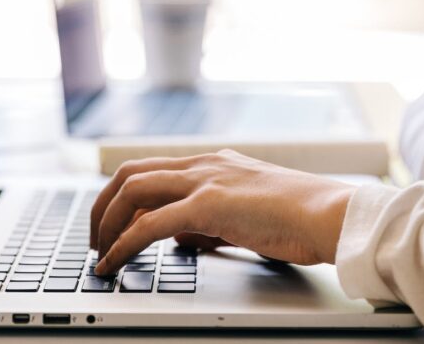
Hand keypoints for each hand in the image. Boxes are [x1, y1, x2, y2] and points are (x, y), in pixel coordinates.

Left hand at [89, 150, 354, 274]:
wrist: (329, 214)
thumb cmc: (299, 217)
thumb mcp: (246, 213)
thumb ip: (211, 220)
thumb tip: (184, 238)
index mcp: (212, 162)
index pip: (151, 169)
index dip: (122, 196)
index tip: (110, 223)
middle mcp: (203, 164)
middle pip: (130, 173)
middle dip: (103, 206)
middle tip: (94, 238)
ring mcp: (204, 180)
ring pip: (132, 190)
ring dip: (106, 222)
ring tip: (99, 252)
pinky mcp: (208, 205)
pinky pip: (149, 224)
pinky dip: (123, 244)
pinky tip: (114, 262)